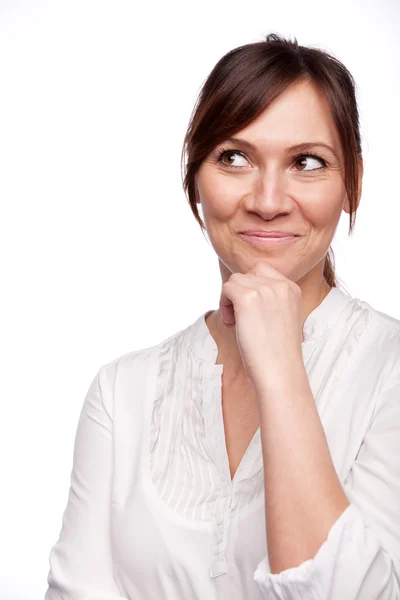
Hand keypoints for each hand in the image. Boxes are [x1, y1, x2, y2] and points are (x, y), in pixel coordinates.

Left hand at [219, 261, 303, 390]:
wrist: (280, 371)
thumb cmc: (278, 353)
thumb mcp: (282, 318)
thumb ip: (270, 301)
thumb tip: (241, 292)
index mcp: (292, 289)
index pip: (262, 271)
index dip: (251, 287)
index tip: (251, 311)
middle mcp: (281, 285)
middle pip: (247, 275)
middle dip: (239, 295)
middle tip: (240, 320)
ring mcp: (264, 290)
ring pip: (235, 281)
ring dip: (230, 300)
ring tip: (235, 323)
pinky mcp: (247, 298)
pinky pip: (226, 288)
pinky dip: (223, 304)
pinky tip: (230, 323)